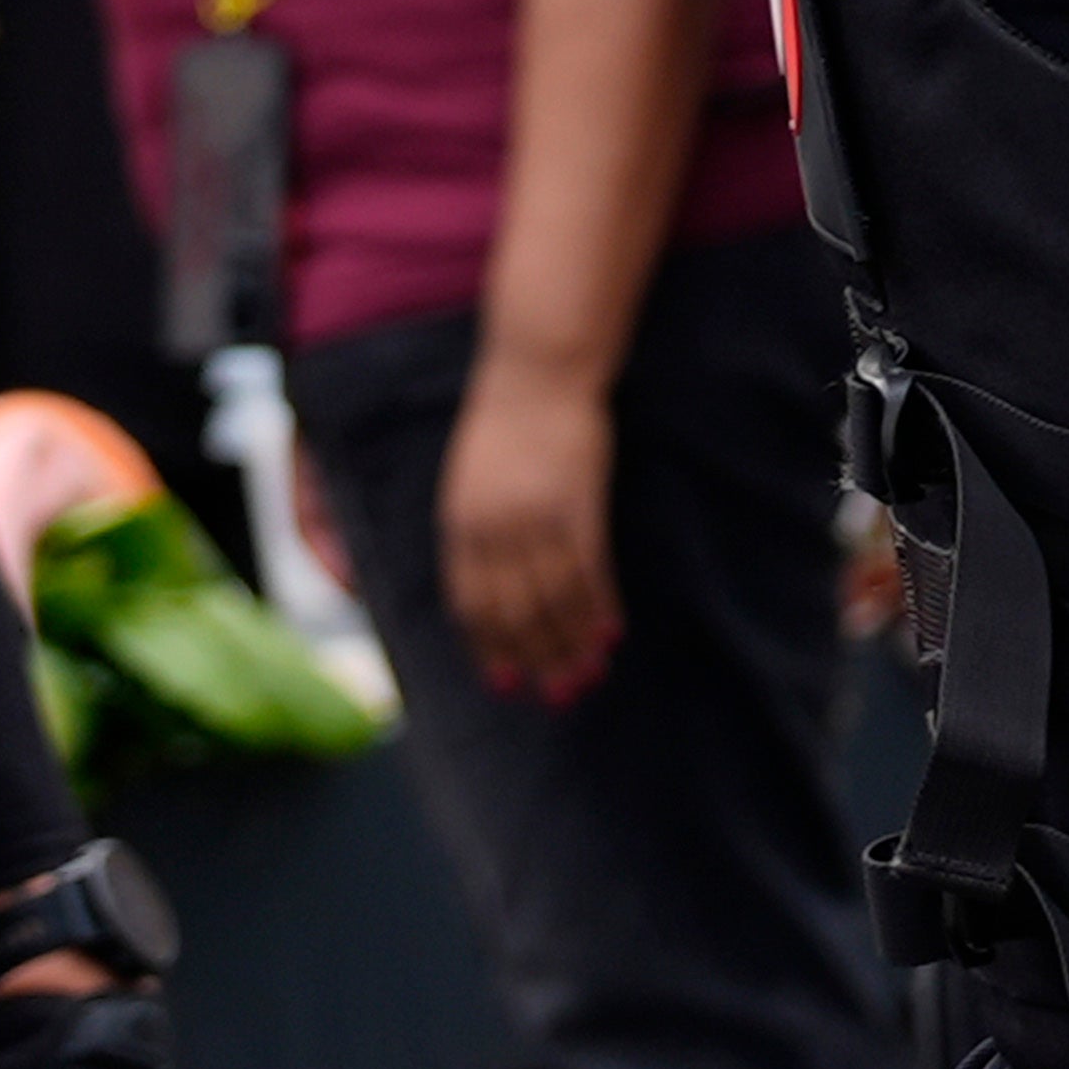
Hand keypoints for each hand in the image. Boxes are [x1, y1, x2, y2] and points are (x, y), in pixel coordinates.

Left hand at [440, 360, 624, 706]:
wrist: (538, 372)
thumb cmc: (506, 424)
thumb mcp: (471, 482)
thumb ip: (477, 534)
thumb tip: (495, 588)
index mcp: (458, 525)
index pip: (470, 604)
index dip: (488, 648)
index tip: (506, 684)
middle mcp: (491, 529)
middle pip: (514, 612)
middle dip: (536, 659)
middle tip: (557, 696)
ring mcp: (534, 518)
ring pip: (553, 600)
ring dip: (572, 644)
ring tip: (589, 675)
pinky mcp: (576, 504)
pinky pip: (588, 570)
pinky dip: (599, 607)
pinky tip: (610, 632)